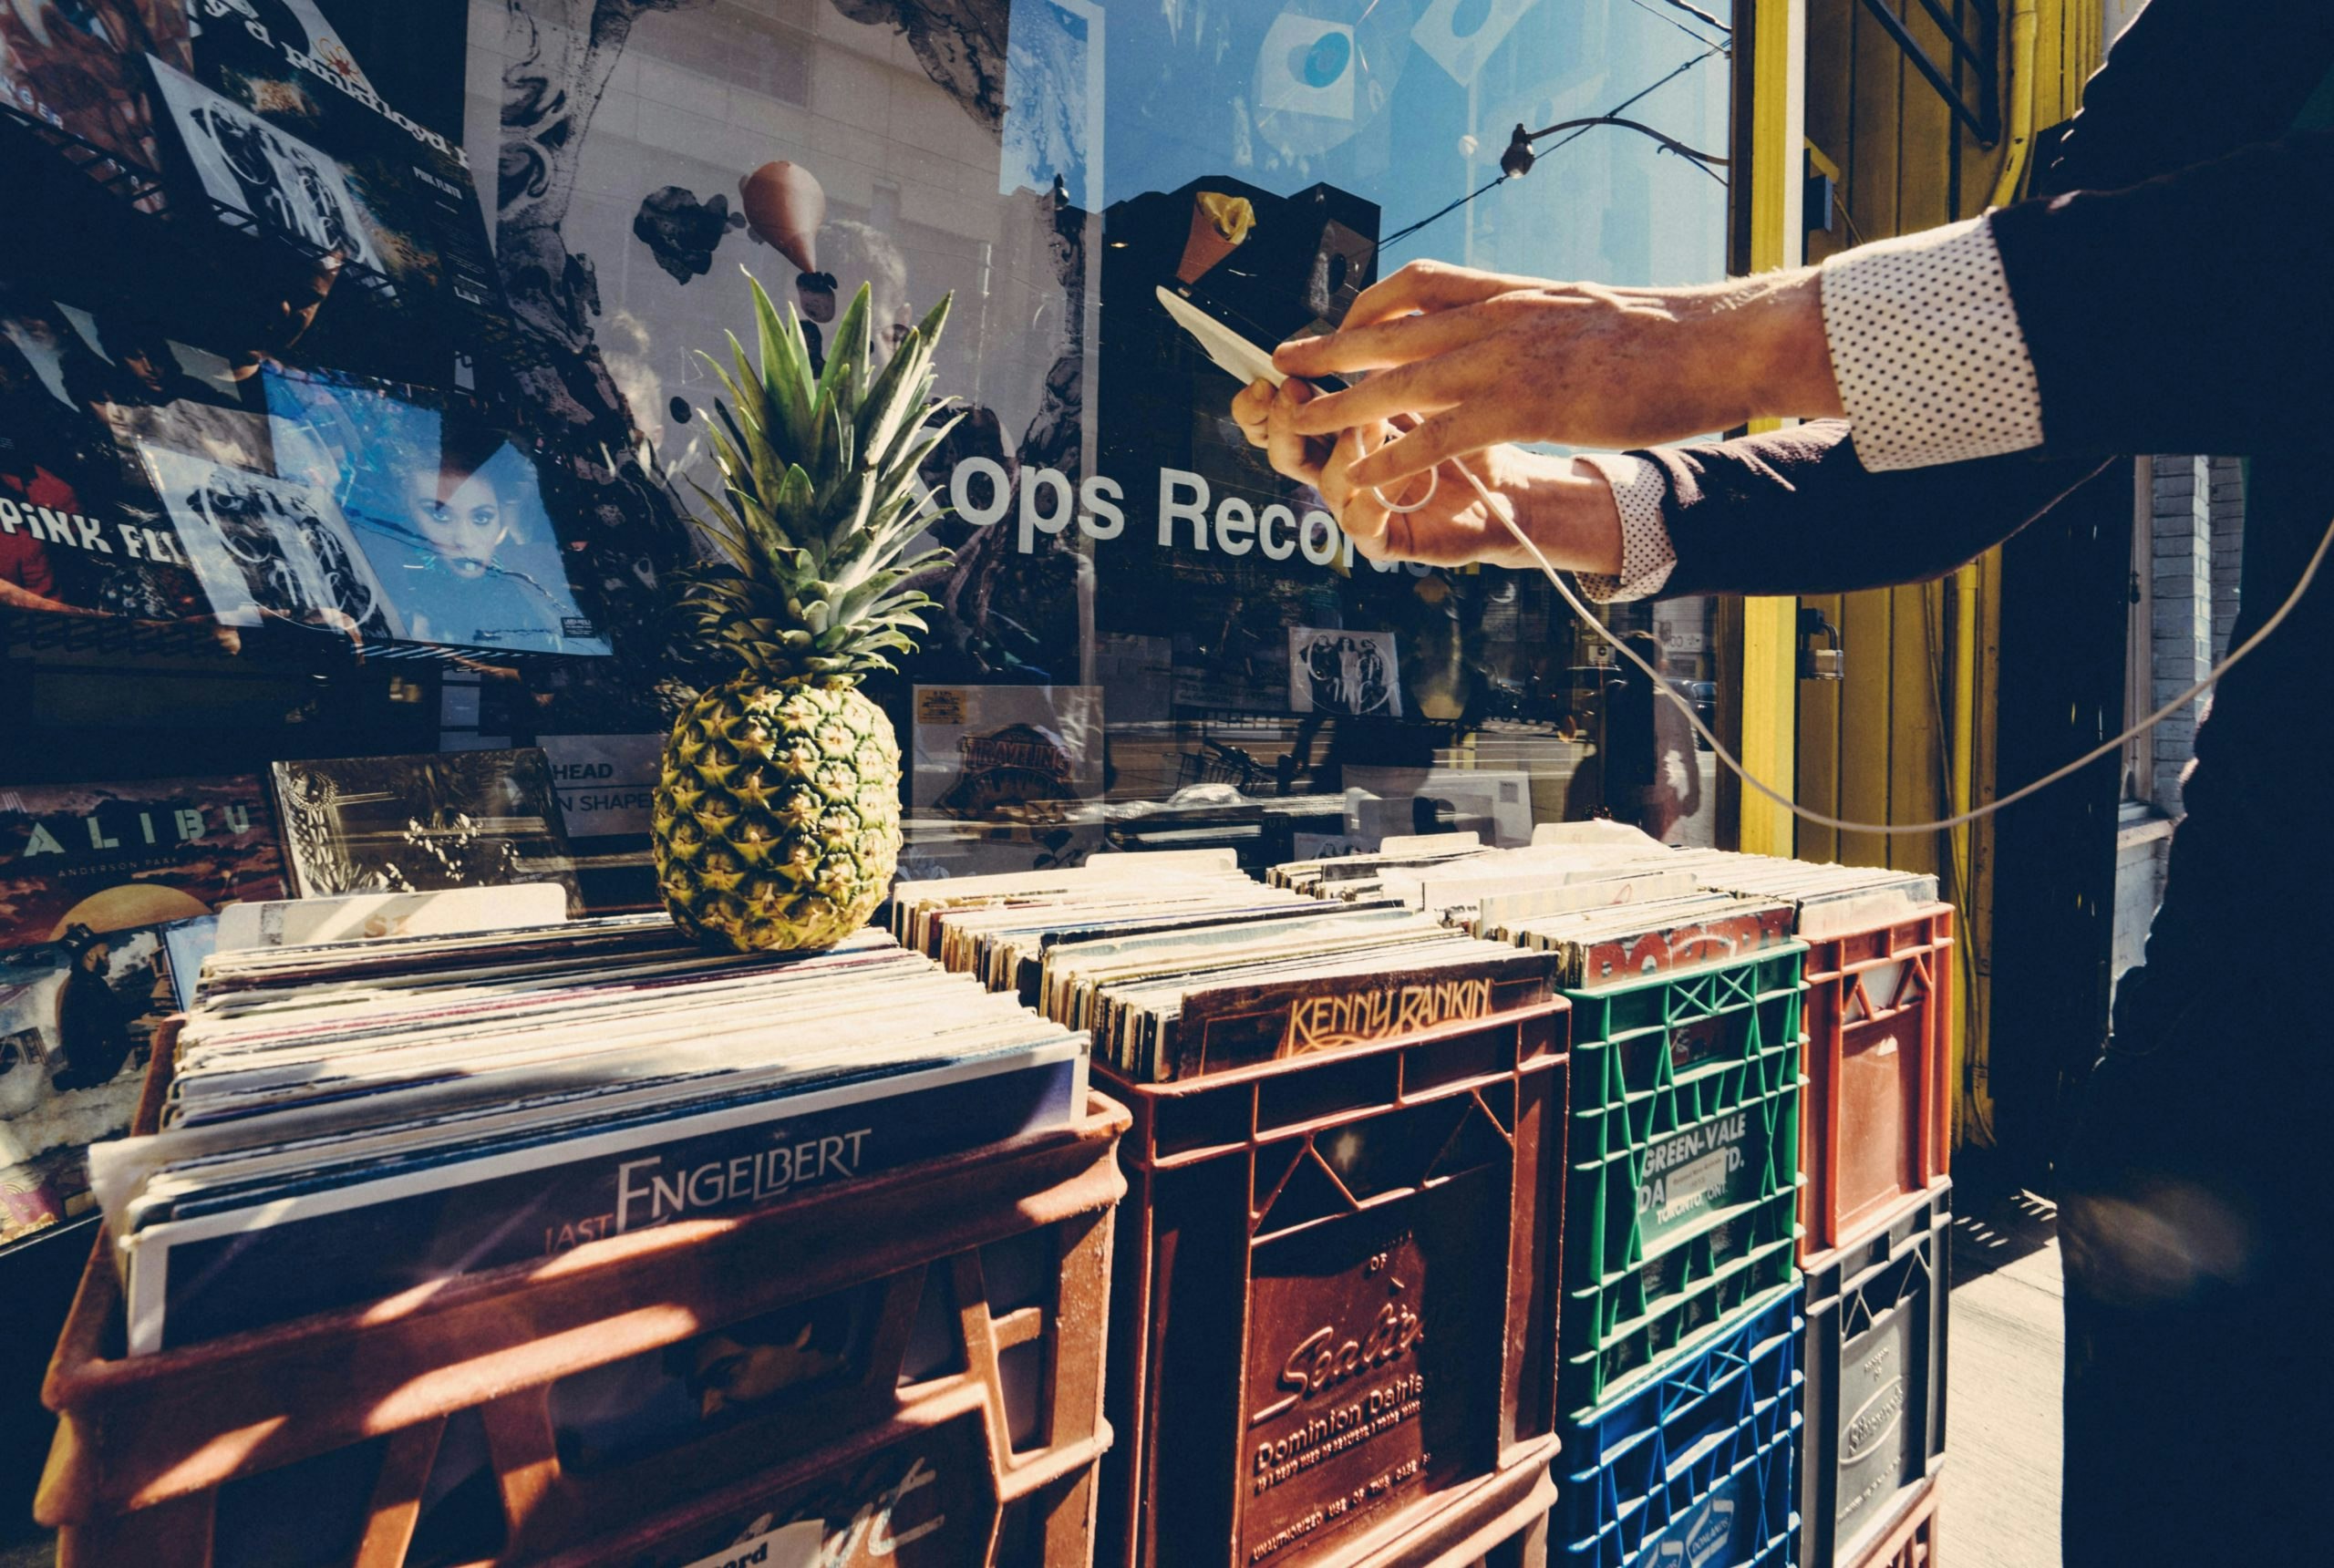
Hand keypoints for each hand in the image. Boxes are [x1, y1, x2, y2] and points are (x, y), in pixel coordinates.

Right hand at [1231, 376, 1625, 573]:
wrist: (1522, 487)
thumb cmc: (1479, 428)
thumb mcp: (1439, 378)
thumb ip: (1400, 355)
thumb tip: (1366, 317)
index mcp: (1347, 424)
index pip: (1285, 411)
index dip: (1266, 393)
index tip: (1274, 364)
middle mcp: (1347, 465)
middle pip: (1287, 447)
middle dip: (1282, 419)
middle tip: (1291, 393)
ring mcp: (1366, 503)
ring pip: (1322, 483)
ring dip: (1336, 452)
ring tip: (1359, 428)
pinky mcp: (1395, 537)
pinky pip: (1360, 529)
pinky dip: (1360, 511)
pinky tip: (1367, 492)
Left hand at [1267, 259, 1839, 492]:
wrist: (1713, 342)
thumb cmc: (1660, 338)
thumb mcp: (1582, 312)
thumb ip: (1537, 318)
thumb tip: (1522, 320)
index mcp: (1513, 292)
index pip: (1419, 282)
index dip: (1369, 306)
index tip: (1341, 326)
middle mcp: (1498, 315)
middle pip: (1390, 326)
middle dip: (1329, 348)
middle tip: (1281, 361)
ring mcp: (1507, 357)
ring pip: (1401, 379)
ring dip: (1342, 404)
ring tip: (1299, 424)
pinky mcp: (1524, 403)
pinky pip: (1439, 432)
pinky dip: (1393, 455)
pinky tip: (1365, 476)